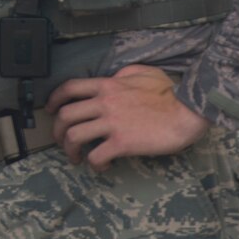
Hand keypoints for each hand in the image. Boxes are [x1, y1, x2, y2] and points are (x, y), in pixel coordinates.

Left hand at [46, 65, 209, 169]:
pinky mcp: (122, 142)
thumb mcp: (144, 72)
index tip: (50, 111)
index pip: (69, 88)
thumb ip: (124, 74)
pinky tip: (103, 165)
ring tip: (77, 158)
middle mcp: (104, 103)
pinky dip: (94, 164)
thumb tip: (115, 78)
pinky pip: (96, 156)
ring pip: (74, 136)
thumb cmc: (170, 93)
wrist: (188, 111)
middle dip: (57, 131)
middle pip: (65, 115)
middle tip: (62, 141)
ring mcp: (111, 123)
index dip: (54, 100)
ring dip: (70, 150)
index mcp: (107, 85)